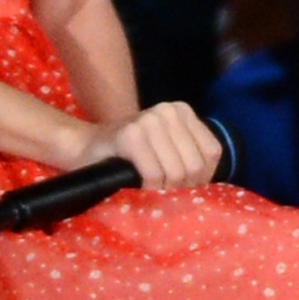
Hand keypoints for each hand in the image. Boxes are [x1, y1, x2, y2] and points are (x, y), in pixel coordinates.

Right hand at [70, 100, 226, 191]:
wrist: (85, 148)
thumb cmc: (131, 155)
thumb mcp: (168, 149)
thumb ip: (192, 156)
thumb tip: (213, 186)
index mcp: (182, 111)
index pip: (212, 153)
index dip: (202, 177)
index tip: (182, 184)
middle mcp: (168, 110)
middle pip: (195, 165)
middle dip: (181, 186)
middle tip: (163, 188)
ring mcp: (148, 120)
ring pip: (176, 172)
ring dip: (163, 189)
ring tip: (151, 185)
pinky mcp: (130, 135)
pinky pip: (153, 174)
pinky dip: (148, 187)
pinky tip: (137, 182)